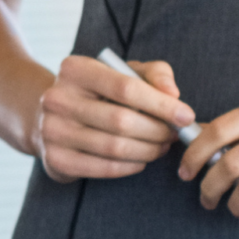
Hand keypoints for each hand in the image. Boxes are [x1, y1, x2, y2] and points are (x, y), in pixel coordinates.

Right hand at [36, 54, 193, 182]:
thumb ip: (153, 74)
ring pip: (114, 147)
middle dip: (157, 131)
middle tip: (173, 135)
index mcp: (75, 69)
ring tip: (161, 147)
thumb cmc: (98, 92)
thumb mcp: (123, 72)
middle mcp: (57, 98)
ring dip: (148, 151)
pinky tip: (140, 160)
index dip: (161, 104)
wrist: (52, 117)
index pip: (125, 87)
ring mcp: (52, 131)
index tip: (186, 116)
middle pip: (121, 121)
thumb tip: (173, 94)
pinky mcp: (55, 159)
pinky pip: (103, 168)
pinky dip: (130, 167)